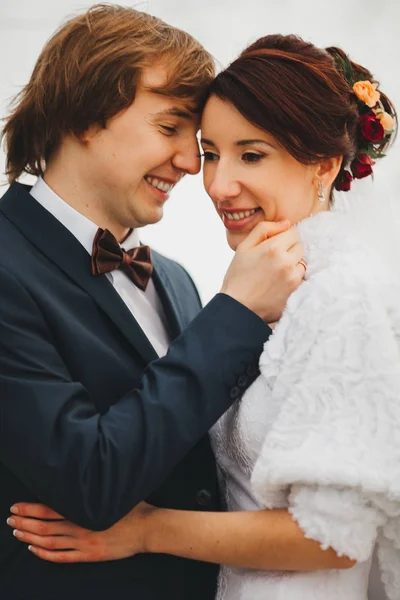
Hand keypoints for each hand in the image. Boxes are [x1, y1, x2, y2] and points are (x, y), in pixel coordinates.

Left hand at [7, 501, 155, 562]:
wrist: (147, 528)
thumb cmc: (132, 506)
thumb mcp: (111, 491)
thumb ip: (94, 487)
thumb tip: (78, 477)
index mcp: (84, 508)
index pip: (49, 509)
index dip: (30, 509)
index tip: (16, 508)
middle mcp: (80, 526)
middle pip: (44, 526)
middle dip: (25, 523)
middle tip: (10, 521)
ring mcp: (84, 542)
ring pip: (49, 542)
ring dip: (30, 538)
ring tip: (18, 534)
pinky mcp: (89, 555)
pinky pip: (61, 557)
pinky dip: (45, 554)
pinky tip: (35, 550)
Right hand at [221, 221, 304, 322]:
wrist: (238, 307)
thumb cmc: (238, 277)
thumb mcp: (244, 247)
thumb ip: (264, 229)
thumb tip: (285, 223)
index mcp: (273, 248)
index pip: (294, 232)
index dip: (284, 238)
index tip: (274, 247)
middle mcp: (286, 262)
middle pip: (300, 246)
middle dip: (289, 250)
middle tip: (273, 261)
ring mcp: (293, 278)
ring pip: (302, 262)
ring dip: (293, 265)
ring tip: (276, 273)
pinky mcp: (296, 292)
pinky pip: (302, 278)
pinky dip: (294, 279)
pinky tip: (280, 283)